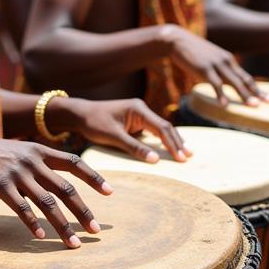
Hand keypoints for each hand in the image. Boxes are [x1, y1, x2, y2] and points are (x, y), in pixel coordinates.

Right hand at [0, 131, 111, 247]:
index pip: (75, 163)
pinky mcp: (1, 186)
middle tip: (95, 231)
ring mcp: (18, 174)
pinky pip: (21, 208)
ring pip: (47, 203)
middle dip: (83, 212)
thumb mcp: (21, 152)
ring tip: (73, 243)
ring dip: (63, 226)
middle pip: (66, 189)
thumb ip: (41, 165)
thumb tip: (60, 187)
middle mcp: (33, 161)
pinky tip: (41, 237)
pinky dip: (33, 224)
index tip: (110, 192)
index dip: (94, 177)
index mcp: (40, 151)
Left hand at [49, 97, 189, 161]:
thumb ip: (134, 147)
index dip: (173, 144)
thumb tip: (156, 160)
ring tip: (185, 153)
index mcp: (138, 109)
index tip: (181, 158)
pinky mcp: (135, 120)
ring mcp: (139, 114)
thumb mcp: (113, 137)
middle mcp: (142, 109)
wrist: (80, 114)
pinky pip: (153, 130)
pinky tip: (170, 147)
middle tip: (188, 157)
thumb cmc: (94, 123)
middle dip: (177, 142)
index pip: (162, 128)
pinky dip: (162, 139)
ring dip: (172, 140)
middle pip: (165, 127)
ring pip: (161, 128)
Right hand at [165, 25, 262, 105]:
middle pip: (245, 80)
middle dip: (258, 93)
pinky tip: (225, 105)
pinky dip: (221, 95)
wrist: (178, 40)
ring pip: (233, 82)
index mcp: (229, 61)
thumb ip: (218, 70)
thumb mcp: (210, 60)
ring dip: (244, 95)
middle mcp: (226, 62)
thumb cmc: (193, 52)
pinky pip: (215, 84)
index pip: (247, 77)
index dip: (259, 89)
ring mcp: (216, 65)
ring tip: (253, 106)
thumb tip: (223, 84)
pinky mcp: (204, 68)